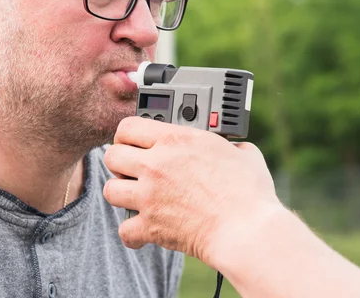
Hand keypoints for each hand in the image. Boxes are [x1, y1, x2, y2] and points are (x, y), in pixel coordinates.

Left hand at [103, 116, 281, 267]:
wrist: (247, 230)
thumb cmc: (250, 194)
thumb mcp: (244, 154)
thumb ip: (229, 146)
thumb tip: (233, 148)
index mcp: (176, 140)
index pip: (128, 126)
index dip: (126, 134)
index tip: (131, 140)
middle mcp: (156, 165)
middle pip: (111, 156)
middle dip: (118, 162)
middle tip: (130, 168)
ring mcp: (150, 196)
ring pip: (110, 190)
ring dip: (120, 194)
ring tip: (133, 197)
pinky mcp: (151, 225)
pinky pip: (124, 229)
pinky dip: (132, 233)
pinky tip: (142, 231)